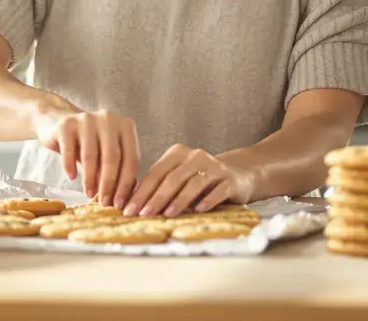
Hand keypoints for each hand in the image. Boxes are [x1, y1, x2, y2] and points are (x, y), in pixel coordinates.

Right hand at [32, 106, 139, 206]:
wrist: (59, 121)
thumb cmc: (90, 143)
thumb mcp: (108, 153)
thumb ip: (120, 169)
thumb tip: (127, 199)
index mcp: (125, 126)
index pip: (131, 158)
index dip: (126, 184)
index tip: (119, 203)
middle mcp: (108, 119)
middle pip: (112, 157)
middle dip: (108, 184)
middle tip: (104, 202)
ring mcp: (87, 119)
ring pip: (91, 156)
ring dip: (90, 179)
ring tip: (89, 193)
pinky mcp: (66, 124)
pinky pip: (69, 151)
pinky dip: (70, 167)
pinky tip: (72, 177)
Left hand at [125, 144, 254, 216]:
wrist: (238, 174)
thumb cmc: (200, 179)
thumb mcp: (179, 178)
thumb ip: (160, 187)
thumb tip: (134, 205)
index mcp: (177, 154)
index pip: (155, 173)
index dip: (141, 192)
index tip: (129, 209)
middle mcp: (195, 156)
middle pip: (172, 178)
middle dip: (155, 198)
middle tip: (143, 214)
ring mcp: (214, 167)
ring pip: (193, 183)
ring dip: (179, 200)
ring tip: (166, 214)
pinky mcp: (229, 180)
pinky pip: (217, 190)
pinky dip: (207, 200)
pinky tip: (198, 210)